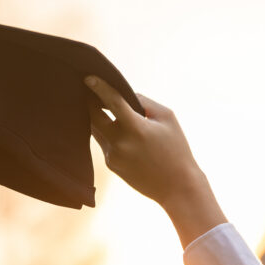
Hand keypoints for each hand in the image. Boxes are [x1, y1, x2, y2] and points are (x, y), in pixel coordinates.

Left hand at [84, 75, 226, 247]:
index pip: (112, 103)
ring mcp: (112, 155)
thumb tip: (124, 95)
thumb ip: (144, 102)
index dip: (99, 88)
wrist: (177, 186)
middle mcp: (120, 142)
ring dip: (98, 118)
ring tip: (101, 106)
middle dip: (90, 102)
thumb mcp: (168, 118)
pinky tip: (116, 129)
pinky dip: (107, 133)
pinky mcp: (110, 164)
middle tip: (90, 90)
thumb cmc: (176, 148)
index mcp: (136, 128)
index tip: (87, 77)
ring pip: (97, 130)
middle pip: (94, 116)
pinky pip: (104, 142)